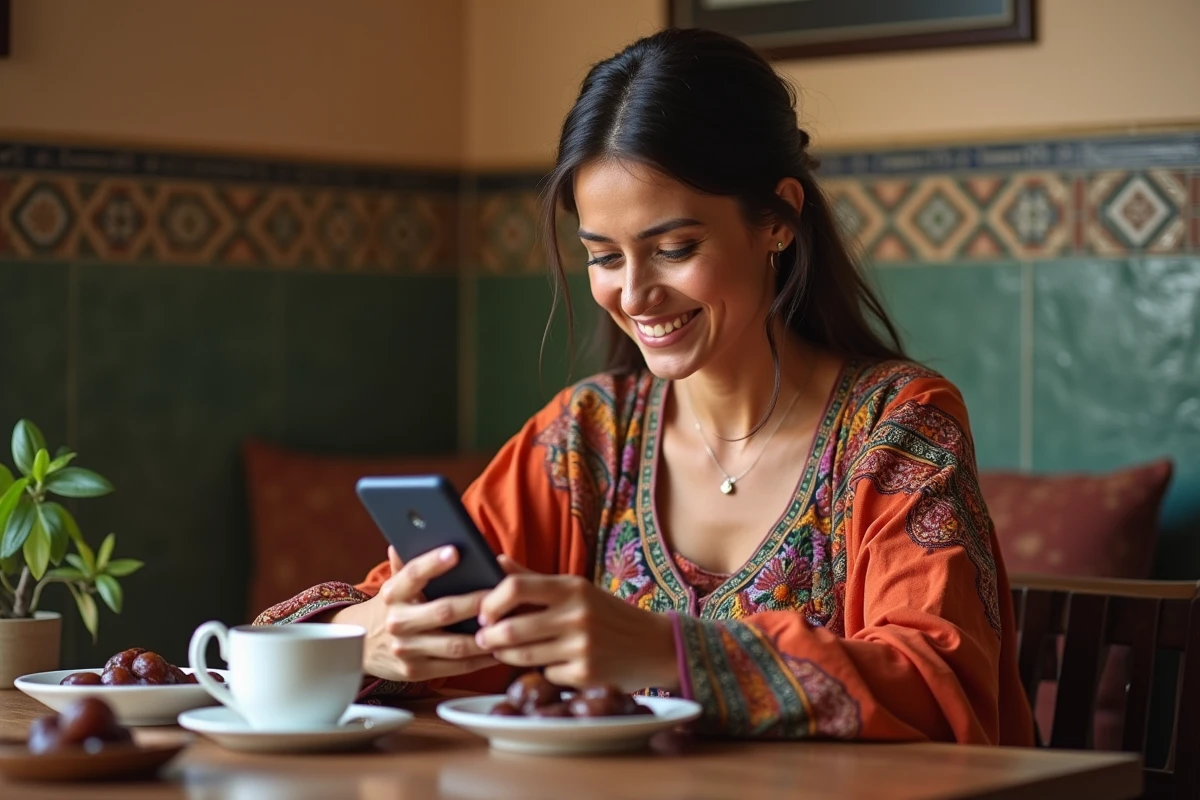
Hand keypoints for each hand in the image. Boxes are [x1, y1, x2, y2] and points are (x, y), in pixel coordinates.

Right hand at [336, 546, 496, 682]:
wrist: (361, 647)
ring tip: (509, 623)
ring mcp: (405, 650)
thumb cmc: (391, 607)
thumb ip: (408, 562)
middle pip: (443, 611)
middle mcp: (397, 622)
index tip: (456, 551)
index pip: (413, 574)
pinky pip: (455, 667)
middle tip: (503, 593)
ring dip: (485, 635)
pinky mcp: (414, 672)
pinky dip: (480, 660)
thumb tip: (417, 526)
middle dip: (477, 602)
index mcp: (393, 593)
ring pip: (455, 644)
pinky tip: (498, 650)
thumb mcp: (394, 584)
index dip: (434, 562)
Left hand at [473, 556, 678, 691]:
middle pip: (512, 628)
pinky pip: (545, 675)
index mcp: (572, 587)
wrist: (654, 645)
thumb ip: (533, 578)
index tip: (484, 613)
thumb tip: (495, 562)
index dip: (491, 602)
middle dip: (489, 637)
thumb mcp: (576, 590)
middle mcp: (577, 615)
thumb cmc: (607, 614)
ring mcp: (582, 647)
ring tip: (504, 651)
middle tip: (484, 639)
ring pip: (522, 656)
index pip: (516, 588)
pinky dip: (542, 672)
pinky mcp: (585, 676)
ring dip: (506, 656)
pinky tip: (552, 665)